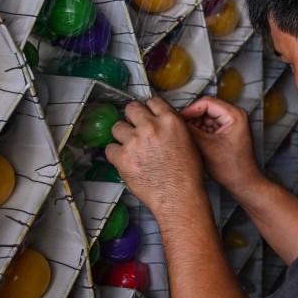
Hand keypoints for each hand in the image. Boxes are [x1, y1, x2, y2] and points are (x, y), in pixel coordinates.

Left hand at [106, 98, 205, 217]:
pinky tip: (126, 160)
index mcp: (170, 121)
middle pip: (131, 108)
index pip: (152, 101)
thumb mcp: (188, 140)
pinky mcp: (122, 158)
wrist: (179, 196)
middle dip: (132, 117)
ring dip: (122, 136)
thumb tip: (158, 120)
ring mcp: (134, 142)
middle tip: (135, 128)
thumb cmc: (187, 173)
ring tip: (131, 147)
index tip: (146, 114)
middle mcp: (151, 127)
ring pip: (117, 127)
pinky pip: (110, 149)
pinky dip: (116, 154)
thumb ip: (171, 126)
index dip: (149, 108)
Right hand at [179, 96, 262, 193]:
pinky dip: (199, 132)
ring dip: (194, 126)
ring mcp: (231, 124)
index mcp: (235, 115)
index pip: (206, 103)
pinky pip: (208, 126)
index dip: (189, 110)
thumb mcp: (205, 147)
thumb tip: (175, 122)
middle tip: (179, 129)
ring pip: (205, 118)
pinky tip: (193, 141)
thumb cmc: (233, 168)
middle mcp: (235, 116)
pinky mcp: (226, 132)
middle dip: (191, 119)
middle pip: (205, 109)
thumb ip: (189, 131)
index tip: (178, 119)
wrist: (242, 182)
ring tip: (186, 137)